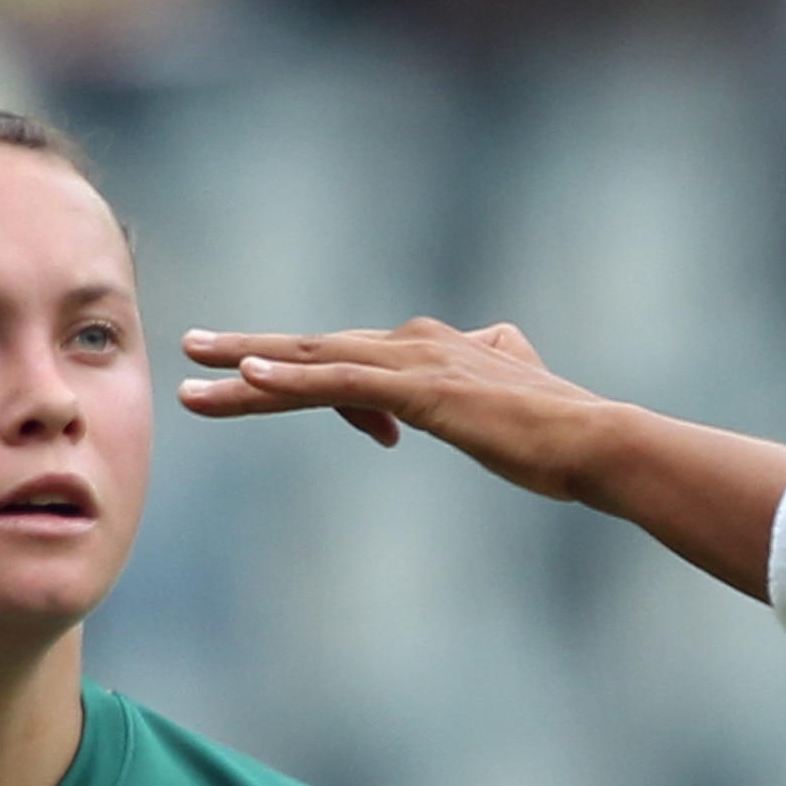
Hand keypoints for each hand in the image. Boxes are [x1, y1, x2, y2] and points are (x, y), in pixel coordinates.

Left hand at [174, 320, 616, 495]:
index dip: (302, 374)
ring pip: (314, 361)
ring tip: (192, 376)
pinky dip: (291, 377)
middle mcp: (415, 343)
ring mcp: (415, 362)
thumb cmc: (561, 431)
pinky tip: (247, 376)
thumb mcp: (520, 386)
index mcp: (431, 347)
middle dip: (248, 350)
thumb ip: (502, 358)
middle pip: (314, 348)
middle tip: (190, 347)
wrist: (595, 441)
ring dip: (246, 367)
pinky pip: (340, 381)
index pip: (349, 358)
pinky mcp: (420, 389)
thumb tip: (503, 343)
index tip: (253, 381)